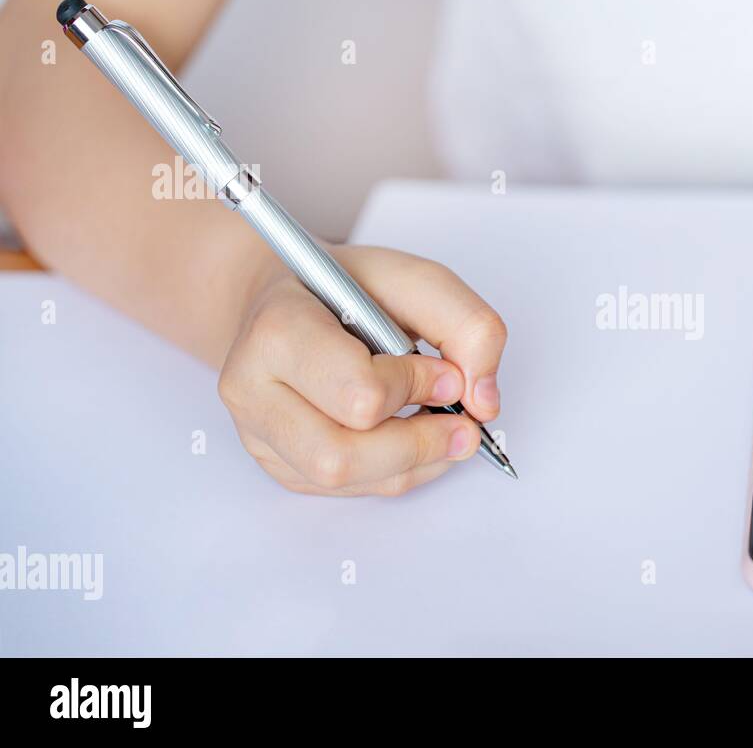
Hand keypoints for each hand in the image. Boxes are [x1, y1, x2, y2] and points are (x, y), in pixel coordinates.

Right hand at [218, 245, 506, 495]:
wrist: (291, 298)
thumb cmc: (349, 289)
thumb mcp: (416, 279)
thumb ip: (467, 325)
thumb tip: (484, 402)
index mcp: (277, 330)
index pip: (357, 392)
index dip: (416, 387)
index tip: (447, 372)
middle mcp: (251, 388)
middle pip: (340, 456)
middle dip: (419, 443)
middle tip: (464, 423)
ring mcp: (259, 434)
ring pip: (347, 481)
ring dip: (415, 462)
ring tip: (446, 430)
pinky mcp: (279, 463)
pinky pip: (349, 489)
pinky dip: (399, 470)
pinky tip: (414, 437)